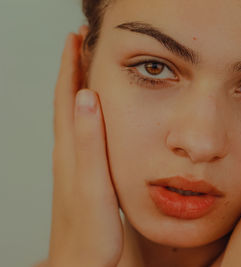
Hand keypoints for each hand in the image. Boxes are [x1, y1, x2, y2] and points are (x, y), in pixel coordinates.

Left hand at [48, 30, 122, 266]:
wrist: (79, 263)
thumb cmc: (89, 232)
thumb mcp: (92, 185)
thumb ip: (90, 143)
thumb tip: (88, 97)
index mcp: (70, 150)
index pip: (66, 97)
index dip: (70, 65)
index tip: (76, 37)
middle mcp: (66, 153)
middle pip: (65, 101)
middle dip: (71, 69)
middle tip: (82, 45)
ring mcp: (71, 163)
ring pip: (72, 116)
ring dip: (77, 88)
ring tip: (88, 70)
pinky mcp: (80, 173)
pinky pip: (79, 132)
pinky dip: (85, 113)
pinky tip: (95, 116)